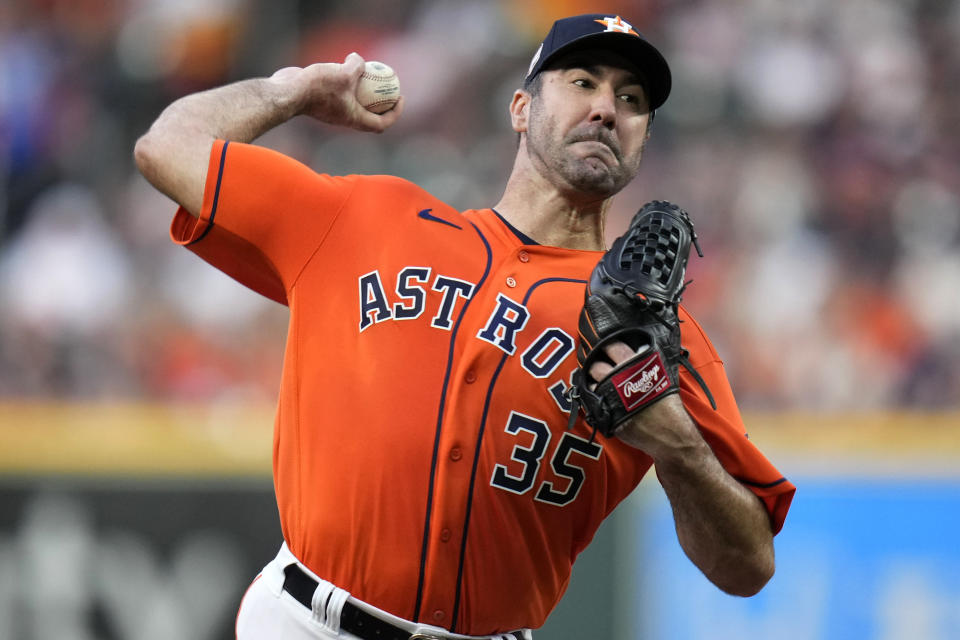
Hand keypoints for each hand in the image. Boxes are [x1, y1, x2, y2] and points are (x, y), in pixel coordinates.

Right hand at [268, 52, 403, 132]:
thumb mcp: (344, 73)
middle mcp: (345, 118)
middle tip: (388, 85)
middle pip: (370, 116)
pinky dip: (347, 83)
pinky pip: (340, 93)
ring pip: (353, 103)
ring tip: (369, 72)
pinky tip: (346, 66)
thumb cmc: (318, 88)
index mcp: (354, 119)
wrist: (288, 92)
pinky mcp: (322, 101)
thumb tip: (359, 59)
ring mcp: (333, 111)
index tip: (400, 99)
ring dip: (363, 91)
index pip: (382, 123)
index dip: (395, 113)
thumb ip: (356, 66)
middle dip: (382, 103)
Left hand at [587, 341, 701, 458]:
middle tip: (598, 366)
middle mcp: (619, 379)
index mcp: (634, 365)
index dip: (608, 345)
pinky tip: (600, 398)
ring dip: (593, 382)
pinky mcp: (606, 413)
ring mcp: (610, 397)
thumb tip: (641, 348)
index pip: (614, 346)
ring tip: (598, 383)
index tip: (605, 346)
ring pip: (592, 383)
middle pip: (596, 366)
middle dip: (595, 365)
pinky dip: (594, 399)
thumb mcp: (662, 375)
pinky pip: (593, 402)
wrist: (669, 432)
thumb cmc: (668, 404)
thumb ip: (648, 361)